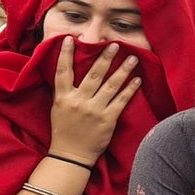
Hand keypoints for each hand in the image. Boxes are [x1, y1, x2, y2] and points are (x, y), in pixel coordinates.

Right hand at [47, 38, 141, 165]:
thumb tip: (68, 71)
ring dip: (123, 70)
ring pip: (111, 85)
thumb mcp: (57, 108)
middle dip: (105, 58)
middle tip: (115, 44)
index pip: (63, 71)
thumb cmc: (63, 131)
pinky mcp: (108, 120)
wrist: (70, 155)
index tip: (72, 38)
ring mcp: (94, 110)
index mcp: (63, 97)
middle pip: (93, 74)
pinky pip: (121, 101)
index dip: (66, 54)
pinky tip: (137, 80)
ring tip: (133, 58)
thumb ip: (64, 91)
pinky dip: (130, 89)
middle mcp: (79, 101)